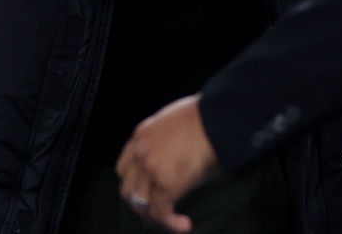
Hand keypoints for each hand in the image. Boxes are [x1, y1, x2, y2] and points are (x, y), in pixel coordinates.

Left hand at [116, 95, 219, 232]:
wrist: (217, 119)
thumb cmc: (206, 119)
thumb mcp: (176, 126)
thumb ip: (167, 144)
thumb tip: (177, 164)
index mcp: (142, 135)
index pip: (124, 168)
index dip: (134, 184)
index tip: (147, 191)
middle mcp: (140, 152)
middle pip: (127, 189)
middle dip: (142, 203)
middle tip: (159, 210)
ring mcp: (150, 169)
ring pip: (141, 204)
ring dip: (155, 216)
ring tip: (172, 220)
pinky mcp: (165, 184)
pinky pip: (160, 212)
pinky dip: (171, 223)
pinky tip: (183, 225)